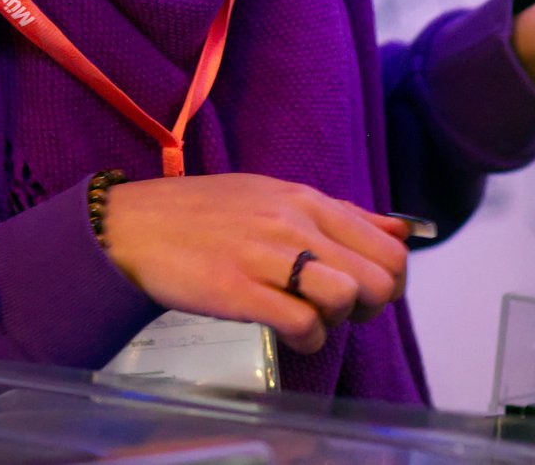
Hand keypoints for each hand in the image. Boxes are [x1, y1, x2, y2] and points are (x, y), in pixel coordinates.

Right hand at [102, 173, 410, 354]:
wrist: (132, 227)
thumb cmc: (205, 214)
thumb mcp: (275, 196)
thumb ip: (340, 215)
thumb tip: (402, 229)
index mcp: (306, 199)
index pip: (390, 247)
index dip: (390, 281)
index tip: (362, 291)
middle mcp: (293, 222)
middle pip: (379, 279)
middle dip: (370, 308)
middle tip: (337, 311)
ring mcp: (265, 255)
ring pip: (346, 297)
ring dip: (337, 321)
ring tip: (308, 318)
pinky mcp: (238, 289)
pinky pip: (302, 323)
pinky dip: (306, 339)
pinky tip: (287, 334)